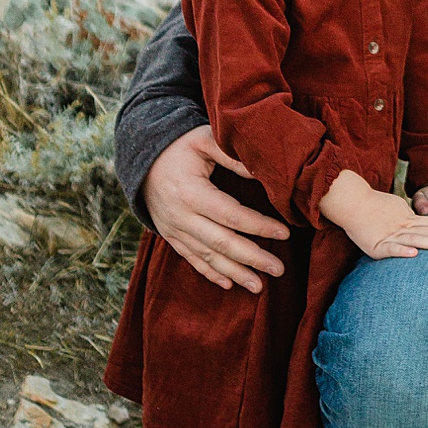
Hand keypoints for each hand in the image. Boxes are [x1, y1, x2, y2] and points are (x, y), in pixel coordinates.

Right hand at [143, 124, 288, 293]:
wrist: (142, 160)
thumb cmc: (180, 147)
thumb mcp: (204, 140)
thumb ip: (232, 155)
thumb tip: (262, 173)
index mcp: (192, 193)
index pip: (232, 215)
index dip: (259, 226)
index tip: (285, 232)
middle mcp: (181, 217)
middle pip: (222, 243)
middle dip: (252, 258)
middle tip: (279, 269)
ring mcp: (174, 230)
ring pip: (208, 257)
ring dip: (235, 273)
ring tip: (259, 287)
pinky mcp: (171, 237)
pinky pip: (191, 259)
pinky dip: (211, 274)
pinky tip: (229, 284)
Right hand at [320, 171, 427, 260]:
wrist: (351, 202)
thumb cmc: (373, 206)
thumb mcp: (396, 209)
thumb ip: (410, 217)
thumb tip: (423, 223)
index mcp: (408, 219)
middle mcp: (402, 226)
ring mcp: (390, 235)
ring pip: (415, 239)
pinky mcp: (376, 246)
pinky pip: (391, 249)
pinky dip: (402, 251)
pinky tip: (414, 255)